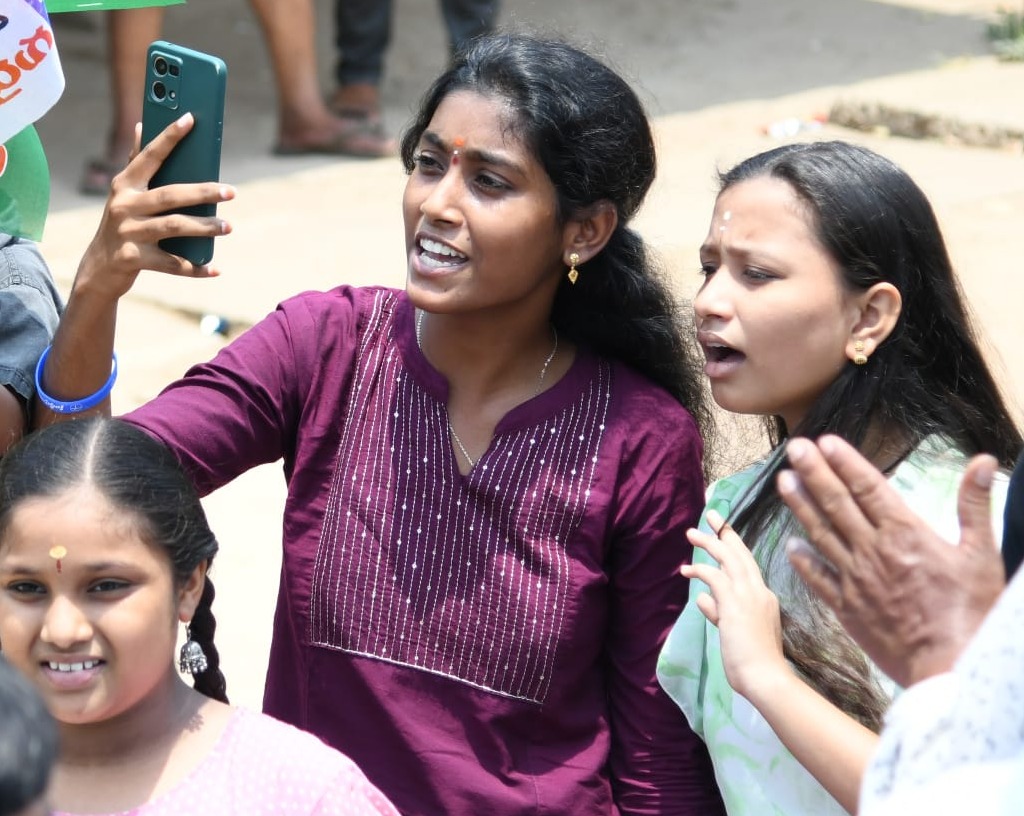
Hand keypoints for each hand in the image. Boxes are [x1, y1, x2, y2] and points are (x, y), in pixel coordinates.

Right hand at [77, 113, 234, 299]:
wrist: (99, 267)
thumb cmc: (122, 223)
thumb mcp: (125, 194)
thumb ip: (136, 163)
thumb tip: (141, 125)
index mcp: (125, 185)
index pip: (149, 155)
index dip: (169, 137)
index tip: (190, 119)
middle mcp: (124, 206)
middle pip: (169, 195)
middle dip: (202, 192)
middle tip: (231, 191)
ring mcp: (128, 233)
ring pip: (173, 227)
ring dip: (204, 227)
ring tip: (228, 226)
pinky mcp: (133, 259)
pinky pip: (172, 264)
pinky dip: (195, 268)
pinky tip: (215, 268)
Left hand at [682, 509, 786, 699]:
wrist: (766, 678)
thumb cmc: (754, 662)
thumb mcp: (734, 633)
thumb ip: (719, 613)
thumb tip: (703, 600)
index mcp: (764, 597)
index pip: (748, 565)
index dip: (734, 546)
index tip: (723, 532)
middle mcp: (760, 591)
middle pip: (741, 553)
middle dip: (724, 532)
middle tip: (710, 514)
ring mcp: (749, 596)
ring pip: (728, 558)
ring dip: (709, 543)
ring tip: (691, 534)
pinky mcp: (735, 603)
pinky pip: (716, 577)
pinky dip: (701, 569)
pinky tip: (687, 570)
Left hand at [779, 435, 1004, 687]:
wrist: (951, 667)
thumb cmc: (972, 613)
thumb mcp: (983, 555)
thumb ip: (975, 506)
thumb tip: (983, 462)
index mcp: (905, 534)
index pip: (868, 488)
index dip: (845, 462)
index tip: (824, 441)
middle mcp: (873, 551)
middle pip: (837, 503)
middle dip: (813, 472)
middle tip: (794, 448)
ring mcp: (855, 579)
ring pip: (820, 534)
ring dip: (800, 505)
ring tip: (782, 481)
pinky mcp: (846, 607)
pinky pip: (818, 578)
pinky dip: (803, 560)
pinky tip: (789, 545)